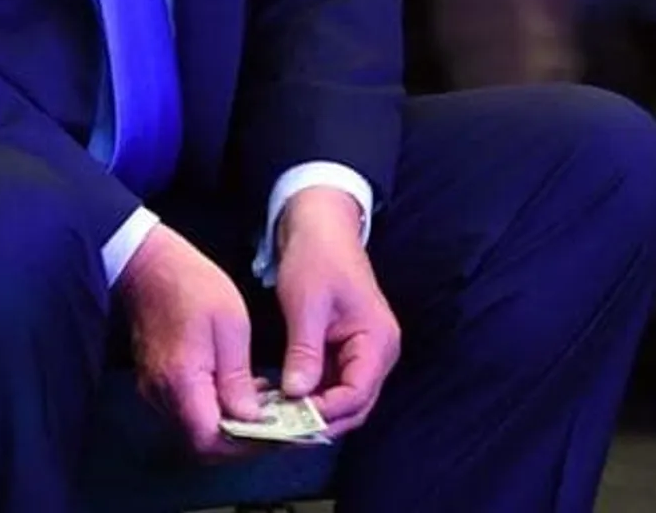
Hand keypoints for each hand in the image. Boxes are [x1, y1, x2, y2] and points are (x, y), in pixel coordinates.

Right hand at [118, 224, 264, 459]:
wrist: (149, 263)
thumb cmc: (189, 284)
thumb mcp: (230, 324)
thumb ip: (237, 377)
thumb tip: (250, 416)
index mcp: (181, 380)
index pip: (210, 440)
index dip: (245, 444)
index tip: (275, 433)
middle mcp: (162, 394)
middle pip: (203, 442)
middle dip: (243, 440)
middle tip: (277, 425)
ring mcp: (156, 389)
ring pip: (196, 428)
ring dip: (231, 426)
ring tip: (265, 408)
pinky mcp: (157, 382)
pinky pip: (188, 410)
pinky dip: (215, 410)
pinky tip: (239, 392)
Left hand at [273, 188, 401, 439]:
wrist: (320, 226)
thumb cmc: (317, 256)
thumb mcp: (307, 302)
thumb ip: (305, 350)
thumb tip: (297, 394)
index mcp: (378, 340)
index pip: (357, 394)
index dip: (325, 412)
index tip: (289, 419)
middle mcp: (378, 353)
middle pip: (354, 405)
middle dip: (320, 419)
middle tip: (280, 429)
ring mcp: (364, 354)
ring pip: (343, 399)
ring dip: (313, 411)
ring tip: (277, 419)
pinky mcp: (346, 351)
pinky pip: (332, 384)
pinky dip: (311, 395)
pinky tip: (282, 400)